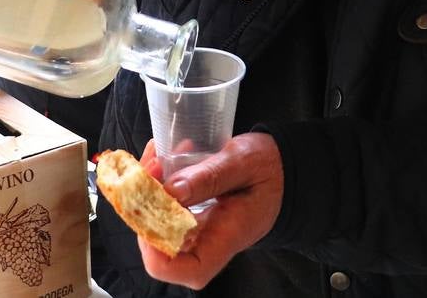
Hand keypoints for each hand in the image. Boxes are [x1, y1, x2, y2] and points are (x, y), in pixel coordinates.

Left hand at [137, 134, 283, 288]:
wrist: (281, 170)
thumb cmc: (269, 169)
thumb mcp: (243, 162)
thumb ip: (210, 177)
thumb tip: (171, 190)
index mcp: (226, 238)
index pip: (184, 269)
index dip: (156, 248)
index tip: (150, 206)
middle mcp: (207, 242)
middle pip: (160, 248)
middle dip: (144, 206)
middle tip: (151, 165)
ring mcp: (197, 232)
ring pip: (155, 225)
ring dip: (146, 191)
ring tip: (156, 156)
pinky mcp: (190, 218)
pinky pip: (163, 210)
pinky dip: (155, 185)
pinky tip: (161, 160)